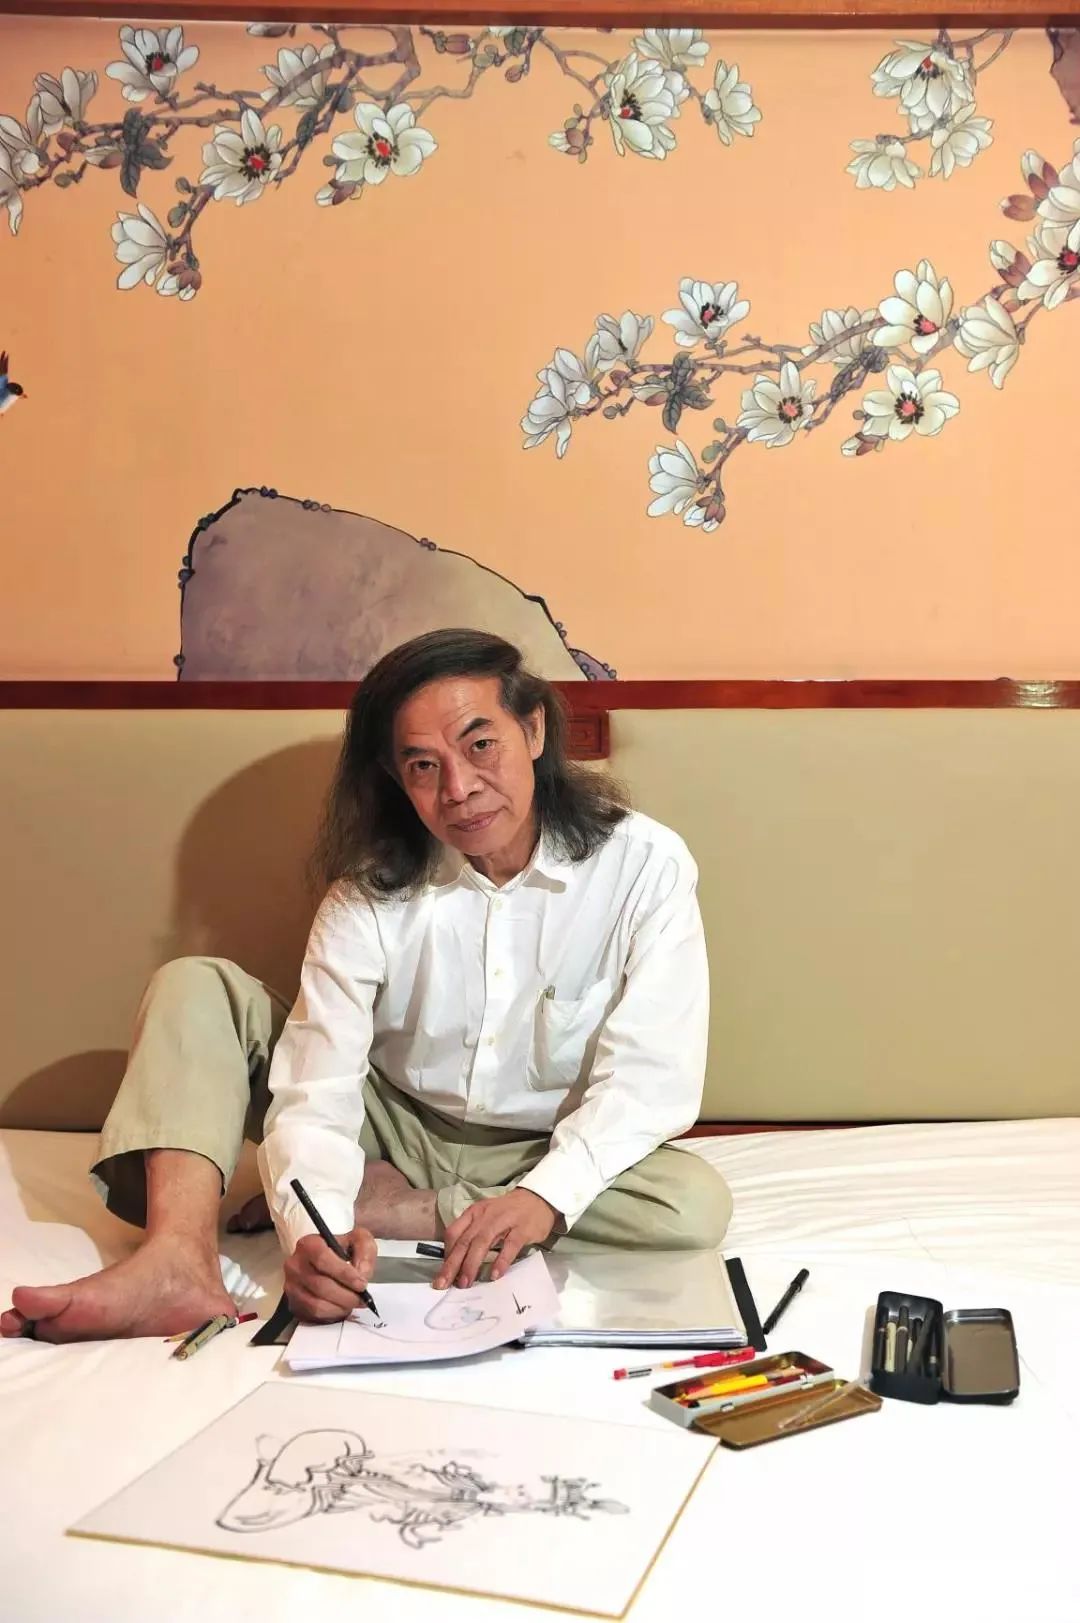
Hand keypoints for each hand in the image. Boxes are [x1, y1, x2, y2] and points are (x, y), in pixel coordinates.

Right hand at [284, 1223, 376, 1323]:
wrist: (329, 1260)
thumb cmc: (343, 1249)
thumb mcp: (359, 1240)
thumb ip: (364, 1251)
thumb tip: (361, 1274)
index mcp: (309, 1244)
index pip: (323, 1259)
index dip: (343, 1274)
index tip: (361, 1284)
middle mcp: (295, 1264)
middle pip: (320, 1285)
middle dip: (346, 1295)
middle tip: (362, 1298)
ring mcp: (292, 1285)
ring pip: (316, 1303)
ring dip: (340, 1306)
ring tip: (353, 1302)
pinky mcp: (294, 1302)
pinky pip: (313, 1314)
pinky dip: (332, 1313)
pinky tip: (342, 1307)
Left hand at [436, 1190, 556, 1289]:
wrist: (538, 1198)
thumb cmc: (508, 1212)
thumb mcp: (486, 1216)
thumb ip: (472, 1233)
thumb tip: (457, 1260)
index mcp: (474, 1213)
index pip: (453, 1233)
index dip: (446, 1254)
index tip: (442, 1274)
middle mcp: (485, 1216)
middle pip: (464, 1241)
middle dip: (452, 1264)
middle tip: (443, 1284)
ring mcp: (504, 1221)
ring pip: (482, 1243)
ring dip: (471, 1264)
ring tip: (464, 1283)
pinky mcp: (521, 1230)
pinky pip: (509, 1246)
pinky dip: (500, 1261)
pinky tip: (494, 1275)